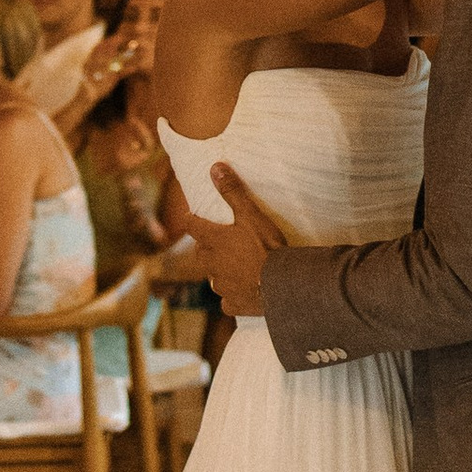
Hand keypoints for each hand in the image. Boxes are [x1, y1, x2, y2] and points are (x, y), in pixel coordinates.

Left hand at [188, 161, 285, 318]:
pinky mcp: (234, 304)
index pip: (194, 227)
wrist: (281, 284)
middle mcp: (213, 264)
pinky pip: (227, 301)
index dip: (191, 221)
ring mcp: (223, 286)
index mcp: (215, 240)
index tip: (190, 217)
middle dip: (206, 249)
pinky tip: (240, 294)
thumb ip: (233, 192)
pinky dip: (231, 297)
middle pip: (201, 255)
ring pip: (213, 278)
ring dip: (219, 272)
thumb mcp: (251, 214)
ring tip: (231, 268)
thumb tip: (215, 167)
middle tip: (215, 243)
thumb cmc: (266, 246)